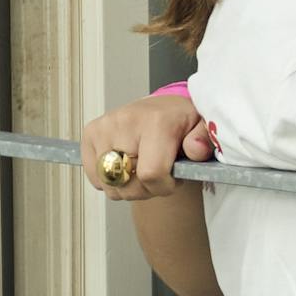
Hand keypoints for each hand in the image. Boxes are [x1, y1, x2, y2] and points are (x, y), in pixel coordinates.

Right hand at [83, 93, 215, 201]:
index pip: (150, 174)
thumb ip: (205, 141)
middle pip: (127, 184)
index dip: (164, 187)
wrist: (164, 107)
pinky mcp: (89, 134)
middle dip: (148, 189)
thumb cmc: (183, 122)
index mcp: (156, 122)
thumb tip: (195, 150)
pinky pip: (96, 178)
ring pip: (109, 185)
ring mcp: (103, 128)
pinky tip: (128, 166)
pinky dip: (112, 181)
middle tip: (160, 174)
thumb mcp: (205, 129)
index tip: (173, 180)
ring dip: (129, 187)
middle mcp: (124, 122)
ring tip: (143, 169)